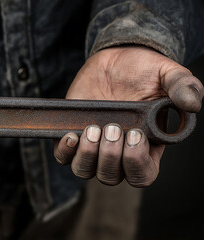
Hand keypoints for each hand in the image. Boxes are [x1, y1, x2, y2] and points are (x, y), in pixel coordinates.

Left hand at [54, 46, 202, 186]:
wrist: (115, 58)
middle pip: (111, 177)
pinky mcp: (73, 135)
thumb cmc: (143, 70)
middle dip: (109, 156)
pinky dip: (65, 151)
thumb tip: (191, 104)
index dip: (136, 163)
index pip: (142, 175)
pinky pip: (63, 157)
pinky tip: (72, 134)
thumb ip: (183, 86)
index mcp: (146, 147)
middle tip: (112, 128)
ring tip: (93, 129)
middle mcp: (118, 152)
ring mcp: (93, 146)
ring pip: (84, 171)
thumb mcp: (168, 73)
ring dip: (87, 155)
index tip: (134, 136)